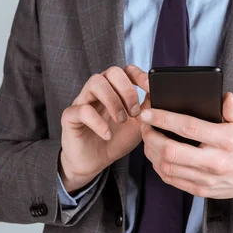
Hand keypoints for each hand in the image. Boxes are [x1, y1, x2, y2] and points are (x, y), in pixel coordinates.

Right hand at [59, 65, 149, 191]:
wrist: (95, 162)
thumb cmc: (116, 139)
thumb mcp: (139, 125)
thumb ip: (149, 109)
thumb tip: (161, 95)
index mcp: (116, 89)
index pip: (127, 70)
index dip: (139, 75)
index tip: (150, 88)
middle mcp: (99, 90)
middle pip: (112, 71)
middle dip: (127, 90)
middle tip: (134, 112)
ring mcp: (83, 100)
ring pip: (95, 82)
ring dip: (113, 101)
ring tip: (121, 120)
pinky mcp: (70, 116)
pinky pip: (81, 110)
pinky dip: (97, 122)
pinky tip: (107, 134)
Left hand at [138, 92, 232, 198]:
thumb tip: (225, 96)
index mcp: (225, 140)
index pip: (188, 127)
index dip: (164, 119)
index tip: (148, 113)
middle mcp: (215, 161)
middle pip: (171, 151)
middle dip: (151, 137)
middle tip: (145, 126)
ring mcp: (206, 178)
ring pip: (167, 167)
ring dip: (151, 152)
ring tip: (148, 138)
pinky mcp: (200, 190)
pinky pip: (171, 180)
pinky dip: (158, 166)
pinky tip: (156, 155)